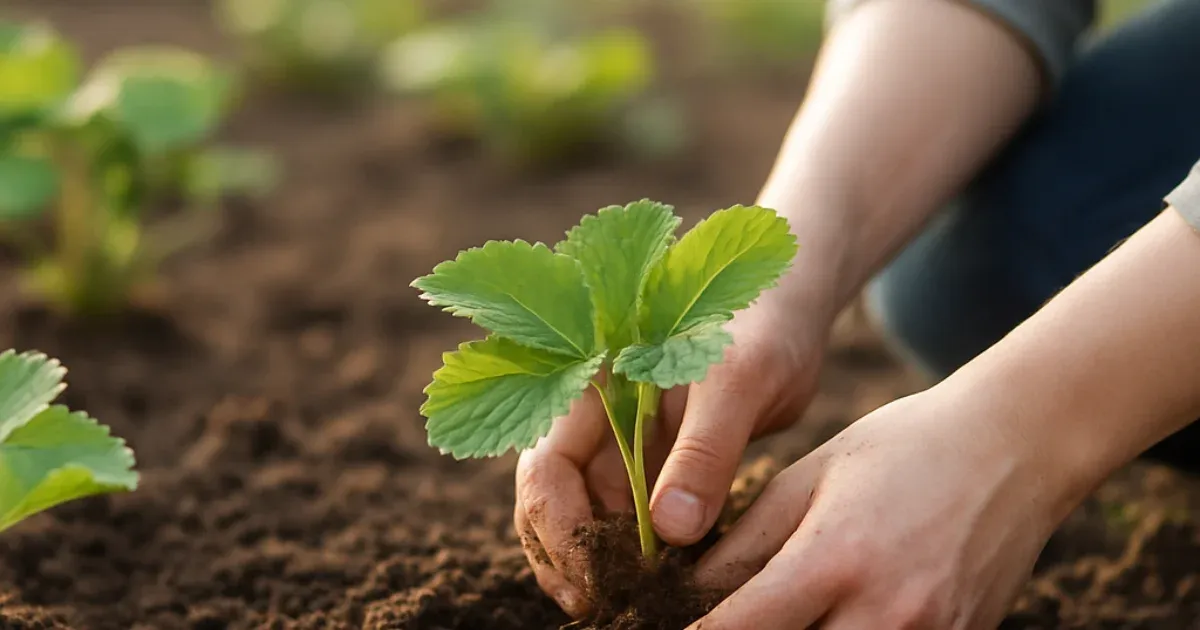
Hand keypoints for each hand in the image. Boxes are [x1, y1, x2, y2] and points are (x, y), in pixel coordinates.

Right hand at [513, 299, 825, 615]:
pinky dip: (642, 557)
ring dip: (604, 565)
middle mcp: (597, 423)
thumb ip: (704, 450)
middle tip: (604, 609)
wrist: (791, 308)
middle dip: (568, 560)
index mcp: (590, 389)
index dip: (559, 530)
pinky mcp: (660, 467)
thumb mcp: (737, 381)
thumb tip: (670, 529)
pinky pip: (637, 522)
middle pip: (554, 503)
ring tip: (633, 606)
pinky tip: (665, 585)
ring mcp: (626, 448)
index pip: (545, 470)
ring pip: (592, 519)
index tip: (596, 579)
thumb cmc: (760, 325)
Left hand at [689, 389, 1064, 629]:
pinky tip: (831, 619)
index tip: (664, 627)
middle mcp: (884, 614)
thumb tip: (688, 591)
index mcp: (835, 559)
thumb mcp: (809, 477)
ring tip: (778, 617)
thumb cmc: (901, 449)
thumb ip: (745, 541)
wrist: (1014, 447)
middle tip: (726, 622)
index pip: (740, 629)